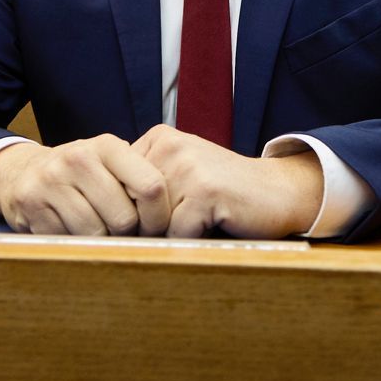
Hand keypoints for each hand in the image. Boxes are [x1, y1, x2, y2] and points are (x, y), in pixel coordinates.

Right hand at [0, 135, 170, 235]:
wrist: (23, 173)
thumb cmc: (82, 174)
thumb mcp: (111, 164)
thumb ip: (142, 179)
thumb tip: (181, 219)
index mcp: (106, 146)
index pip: (151, 186)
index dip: (159, 217)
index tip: (155, 228)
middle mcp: (78, 157)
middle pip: (124, 218)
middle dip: (128, 234)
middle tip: (121, 232)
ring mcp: (51, 180)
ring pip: (95, 233)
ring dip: (100, 241)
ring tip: (96, 229)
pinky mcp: (31, 203)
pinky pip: (67, 240)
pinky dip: (74, 243)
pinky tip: (70, 229)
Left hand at [132, 125, 322, 237]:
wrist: (279, 191)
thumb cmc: (224, 194)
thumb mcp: (180, 176)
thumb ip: (143, 186)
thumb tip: (101, 217)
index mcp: (158, 139)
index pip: (116, 186)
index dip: (129, 213)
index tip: (151, 222)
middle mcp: (169, 145)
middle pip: (131, 204)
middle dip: (147, 228)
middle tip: (177, 227)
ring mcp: (187, 164)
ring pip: (151, 222)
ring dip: (171, 235)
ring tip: (196, 225)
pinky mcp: (204, 189)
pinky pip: (177, 232)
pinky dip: (192, 240)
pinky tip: (212, 227)